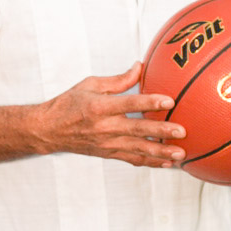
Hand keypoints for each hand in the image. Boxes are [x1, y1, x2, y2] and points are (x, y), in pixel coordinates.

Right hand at [35, 62, 186, 167]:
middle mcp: (104, 127)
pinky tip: (166, 164)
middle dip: (161, 131)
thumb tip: (140, 67)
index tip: (169, 100)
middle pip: (137, 130)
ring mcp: (106, 143)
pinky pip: (132, 159)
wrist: (48, 130)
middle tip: (182, 131)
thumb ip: (118, 80)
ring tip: (180, 154)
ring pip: (137, 149)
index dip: (149, 102)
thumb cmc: (69, 104)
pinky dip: (150, 162)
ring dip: (160, 153)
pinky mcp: (108, 154)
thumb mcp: (90, 85)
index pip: (129, 103)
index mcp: (99, 107)